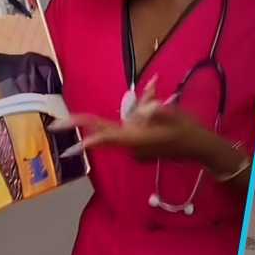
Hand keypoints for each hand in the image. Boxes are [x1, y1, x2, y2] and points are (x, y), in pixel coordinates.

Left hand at [49, 77, 216, 162]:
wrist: (200, 149)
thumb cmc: (187, 131)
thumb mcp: (175, 116)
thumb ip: (157, 110)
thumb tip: (143, 108)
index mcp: (136, 138)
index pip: (106, 135)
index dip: (87, 133)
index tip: (69, 135)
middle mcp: (130, 144)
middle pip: (101, 134)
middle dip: (80, 128)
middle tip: (54, 126)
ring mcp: (133, 146)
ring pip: (116, 127)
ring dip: (113, 119)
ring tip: (129, 109)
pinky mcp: (138, 144)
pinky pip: (126, 128)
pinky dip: (132, 115)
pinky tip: (152, 106)